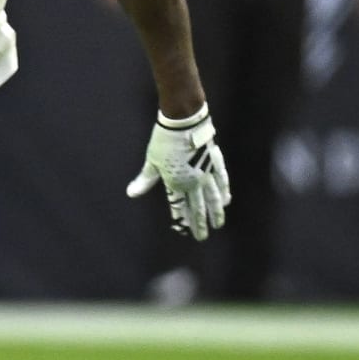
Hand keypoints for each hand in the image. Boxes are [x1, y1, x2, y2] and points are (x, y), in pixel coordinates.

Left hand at [126, 106, 230, 239]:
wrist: (184, 123)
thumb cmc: (163, 141)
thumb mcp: (151, 161)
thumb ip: (145, 180)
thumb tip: (131, 193)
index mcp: (176, 183)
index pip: (179, 206)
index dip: (181, 218)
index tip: (183, 230)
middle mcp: (193, 182)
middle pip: (197, 207)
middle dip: (199, 223)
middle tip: (202, 237)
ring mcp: (206, 173)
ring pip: (213, 198)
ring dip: (216, 212)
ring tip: (218, 224)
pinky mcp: (215, 163)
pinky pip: (222, 181)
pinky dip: (225, 192)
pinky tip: (227, 200)